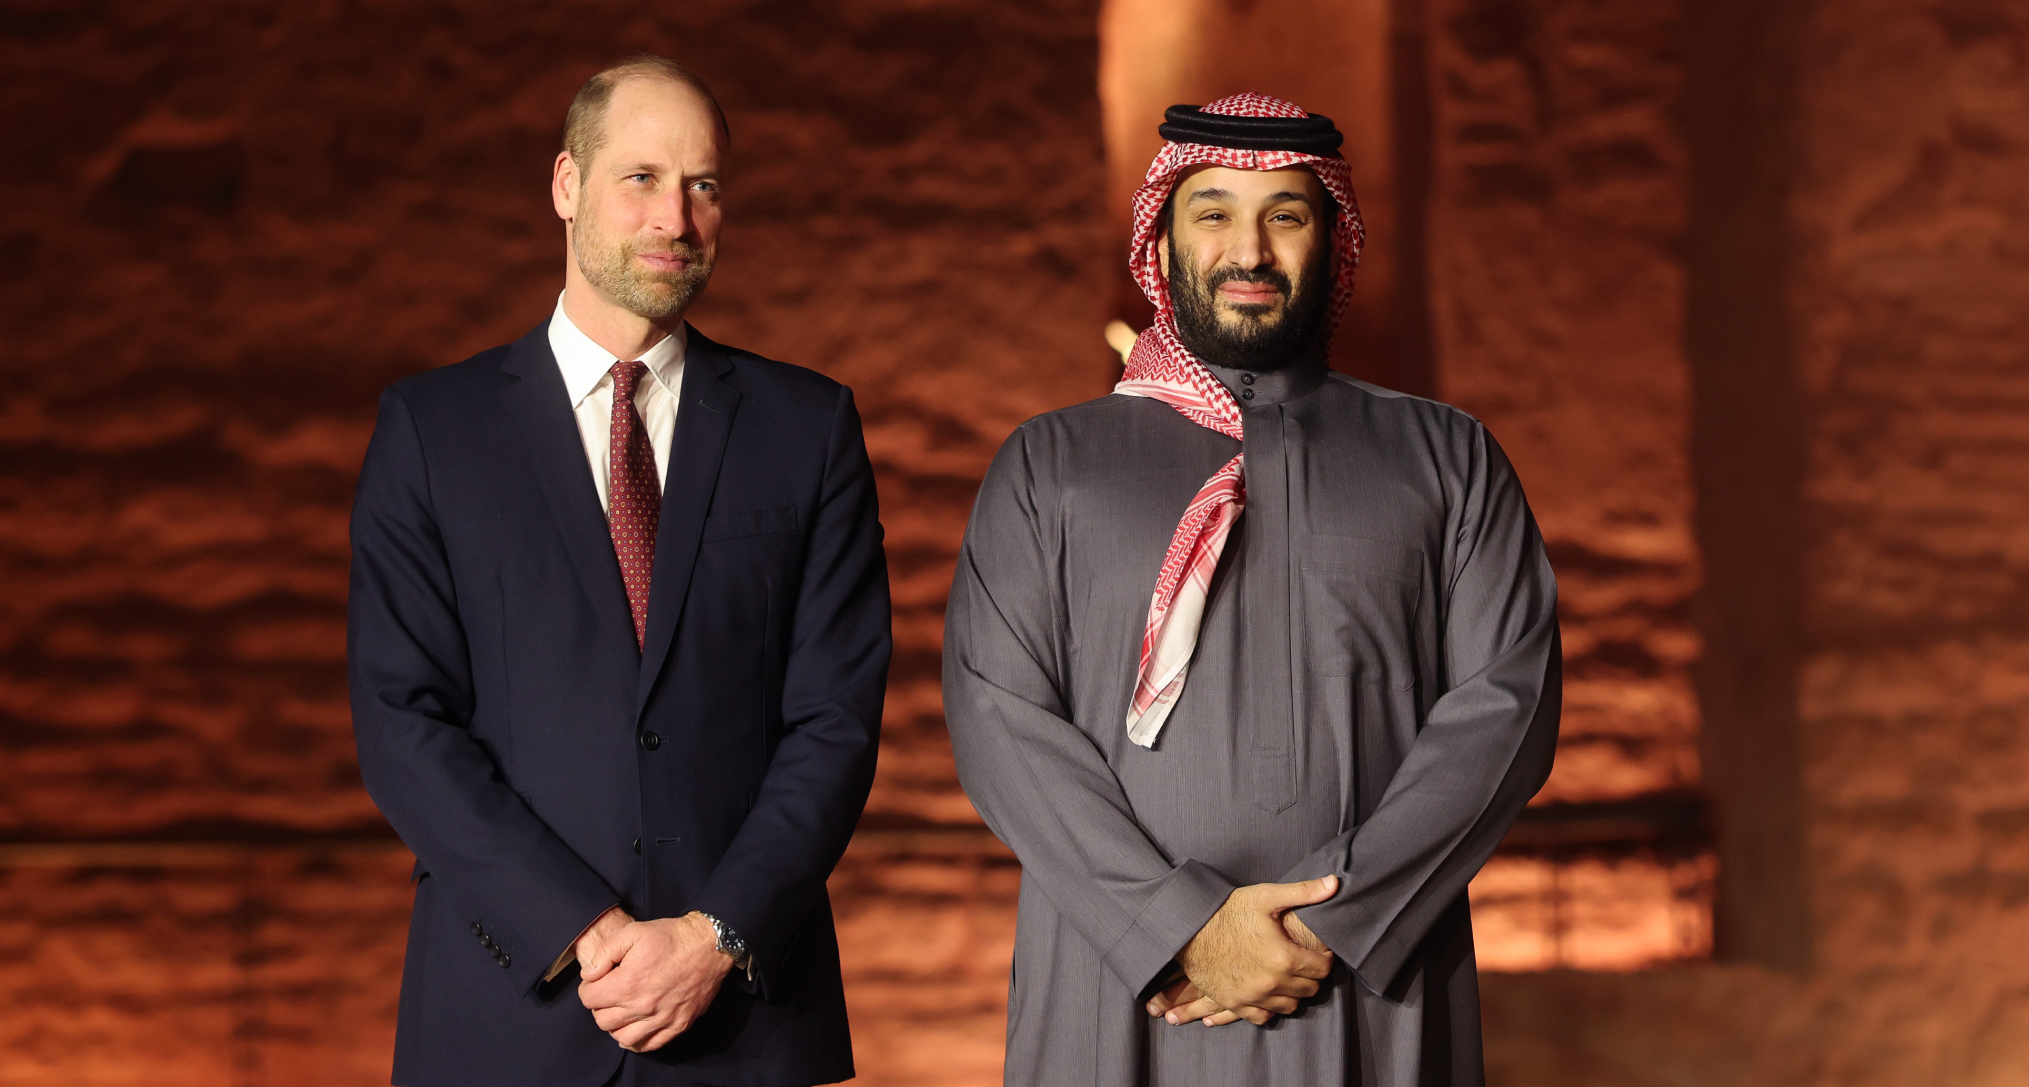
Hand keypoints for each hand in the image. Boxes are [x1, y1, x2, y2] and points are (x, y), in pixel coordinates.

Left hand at [577, 911, 733, 1051]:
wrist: (709, 944)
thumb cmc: (671, 937)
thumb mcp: (633, 932)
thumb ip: (604, 953)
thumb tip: (589, 975)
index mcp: (627, 984)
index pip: (589, 1000)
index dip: (588, 989)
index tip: (596, 981)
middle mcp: (642, 1007)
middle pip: (602, 1021)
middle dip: (600, 1007)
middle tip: (608, 994)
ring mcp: (661, 1019)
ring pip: (623, 1038)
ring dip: (616, 1026)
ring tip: (621, 1011)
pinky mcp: (678, 1024)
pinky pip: (649, 1045)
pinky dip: (637, 1041)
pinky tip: (636, 1027)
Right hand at [1170, 876, 1336, 1025]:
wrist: (1188, 929)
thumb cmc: (1227, 911)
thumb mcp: (1265, 896)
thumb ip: (1304, 892)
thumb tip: (1334, 883)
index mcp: (1283, 957)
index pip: (1322, 969)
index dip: (1323, 958)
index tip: (1318, 951)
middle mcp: (1271, 983)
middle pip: (1309, 990)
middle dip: (1310, 975)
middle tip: (1303, 962)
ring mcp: (1252, 997)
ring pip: (1290, 1006)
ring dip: (1293, 992)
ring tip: (1287, 976)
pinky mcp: (1235, 1004)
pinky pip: (1264, 1017)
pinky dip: (1270, 1007)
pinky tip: (1268, 992)